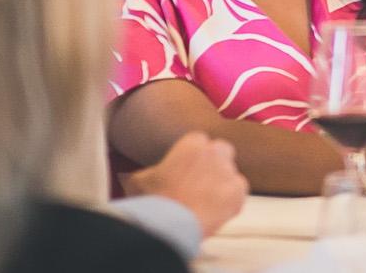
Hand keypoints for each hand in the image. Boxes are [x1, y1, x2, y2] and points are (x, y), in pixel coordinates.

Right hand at [123, 131, 248, 236]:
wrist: (170, 223)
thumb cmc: (154, 200)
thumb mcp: (139, 182)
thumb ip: (141, 173)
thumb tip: (126, 175)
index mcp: (193, 142)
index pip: (199, 142)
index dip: (194, 158)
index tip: (187, 171)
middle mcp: (215, 151)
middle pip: (221, 151)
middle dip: (214, 163)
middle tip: (200, 183)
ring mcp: (229, 170)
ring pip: (231, 173)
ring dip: (222, 183)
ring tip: (205, 202)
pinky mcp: (239, 191)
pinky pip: (239, 192)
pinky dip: (231, 201)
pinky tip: (214, 211)